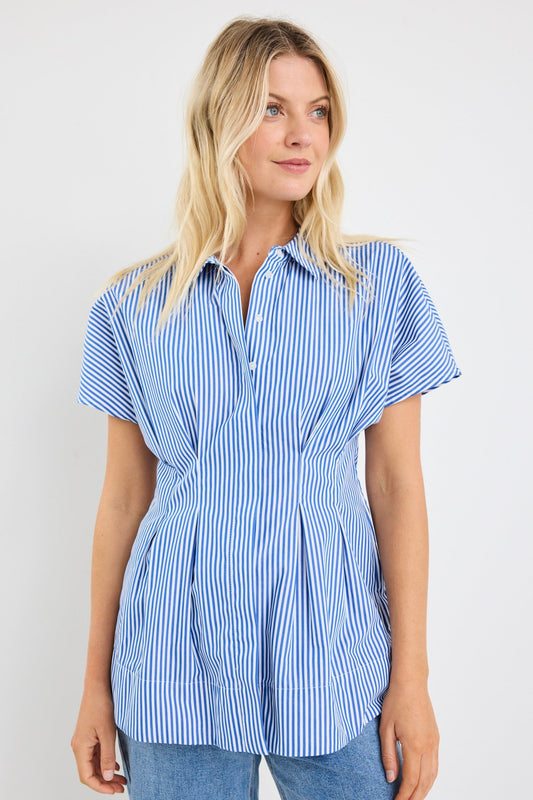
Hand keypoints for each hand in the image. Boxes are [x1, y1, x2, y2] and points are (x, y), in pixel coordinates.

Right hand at [71, 685, 126, 793]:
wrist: (98, 686)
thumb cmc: (101, 706)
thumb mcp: (107, 733)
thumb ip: (107, 756)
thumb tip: (106, 777)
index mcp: (80, 748)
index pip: (87, 776)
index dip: (100, 786)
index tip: (114, 791)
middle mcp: (79, 746)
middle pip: (90, 772)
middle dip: (105, 782)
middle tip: (122, 787)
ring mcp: (84, 741)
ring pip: (93, 764)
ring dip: (106, 773)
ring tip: (122, 779)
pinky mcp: (89, 736)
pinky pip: (95, 755)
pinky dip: (105, 762)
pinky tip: (115, 766)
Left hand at [379, 678, 438, 799]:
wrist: (411, 682)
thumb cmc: (396, 701)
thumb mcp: (385, 728)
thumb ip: (388, 755)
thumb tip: (391, 778)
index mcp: (414, 745)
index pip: (411, 780)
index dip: (404, 796)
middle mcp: (428, 746)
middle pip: (424, 782)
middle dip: (415, 797)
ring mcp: (434, 742)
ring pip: (433, 775)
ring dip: (424, 790)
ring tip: (413, 797)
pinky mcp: (436, 737)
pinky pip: (435, 764)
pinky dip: (430, 778)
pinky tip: (422, 782)